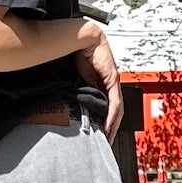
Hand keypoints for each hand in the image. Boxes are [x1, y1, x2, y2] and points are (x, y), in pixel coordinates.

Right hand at [76, 27, 123, 143]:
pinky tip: (108, 128)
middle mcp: (109, 85)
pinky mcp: (113, 80)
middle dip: (110, 130)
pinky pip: (115, 103)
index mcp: (99, 85)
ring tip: (108, 140)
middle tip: (105, 144)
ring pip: (117, 111)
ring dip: (113, 127)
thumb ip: (74, 92)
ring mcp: (113, 82)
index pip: (105, 110)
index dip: (104, 124)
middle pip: (114, 113)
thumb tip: (64, 107)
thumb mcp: (73, 80)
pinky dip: (112, 117)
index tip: (99, 138)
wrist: (80, 38)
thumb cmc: (75, 54)